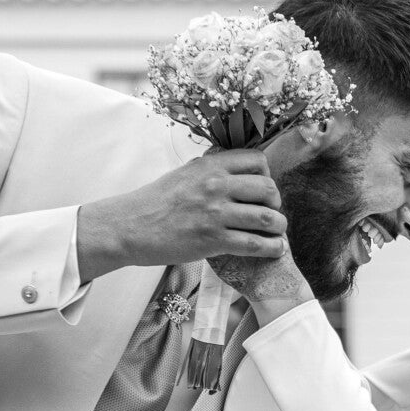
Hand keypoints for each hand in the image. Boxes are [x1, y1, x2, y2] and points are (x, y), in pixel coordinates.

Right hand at [75, 151, 286, 276]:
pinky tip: (275, 249)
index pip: (257, 160)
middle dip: (275, 203)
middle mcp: (216, 185)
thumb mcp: (185, 173)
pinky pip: (255, 244)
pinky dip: (271, 248)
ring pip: (267, 218)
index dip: (266, 174)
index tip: (261, 188)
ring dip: (279, 228)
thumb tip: (234, 168)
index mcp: (210, 165)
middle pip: (268, 189)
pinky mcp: (213, 241)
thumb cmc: (155, 202)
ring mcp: (216, 214)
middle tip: (270, 212)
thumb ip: (211, 169)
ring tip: (278, 234)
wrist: (130, 227)